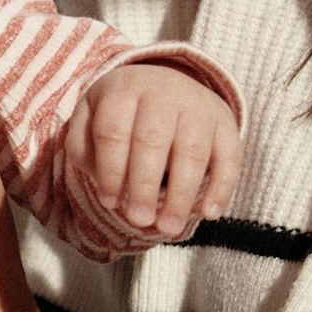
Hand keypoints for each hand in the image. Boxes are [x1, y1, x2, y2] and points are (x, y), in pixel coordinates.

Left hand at [69, 61, 239, 236]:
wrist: (165, 83)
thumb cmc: (121, 114)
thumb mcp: (91, 118)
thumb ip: (83, 146)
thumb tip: (102, 182)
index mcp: (123, 89)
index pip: (113, 132)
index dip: (110, 171)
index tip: (109, 203)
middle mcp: (163, 92)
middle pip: (152, 141)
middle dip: (144, 186)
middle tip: (138, 220)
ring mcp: (198, 106)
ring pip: (192, 151)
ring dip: (181, 194)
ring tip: (168, 228)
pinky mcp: (225, 122)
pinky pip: (228, 156)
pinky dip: (221, 187)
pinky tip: (208, 214)